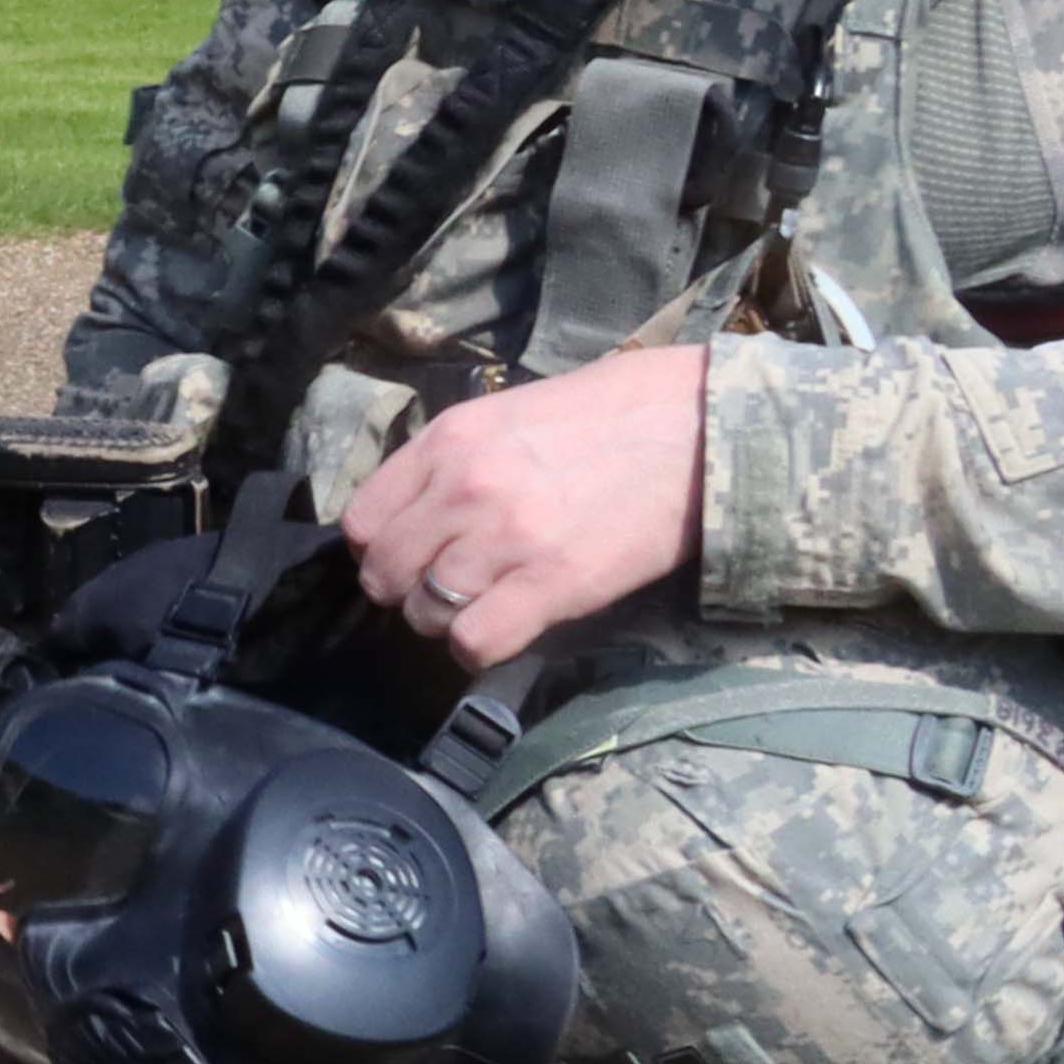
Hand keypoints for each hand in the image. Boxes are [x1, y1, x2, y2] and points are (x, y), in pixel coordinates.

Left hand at [342, 343, 705, 669]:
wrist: (700, 426)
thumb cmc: (612, 416)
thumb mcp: (509, 415)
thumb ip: (453, 461)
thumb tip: (414, 513)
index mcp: (448, 441)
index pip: (363, 520)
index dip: (380, 547)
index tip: (410, 553)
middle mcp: (464, 488)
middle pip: (384, 572)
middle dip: (405, 590)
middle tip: (444, 588)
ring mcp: (505, 538)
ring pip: (423, 613)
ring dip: (444, 622)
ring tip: (483, 605)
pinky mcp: (552, 584)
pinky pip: (474, 642)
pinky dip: (477, 648)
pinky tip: (503, 629)